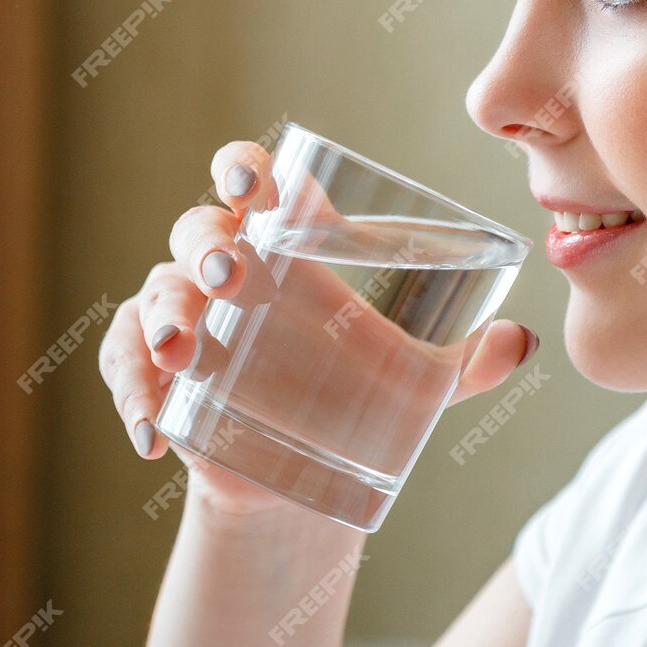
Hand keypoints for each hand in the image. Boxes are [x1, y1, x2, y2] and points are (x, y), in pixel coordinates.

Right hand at [98, 138, 540, 522]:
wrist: (301, 478)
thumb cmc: (355, 398)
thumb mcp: (416, 383)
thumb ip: (466, 363)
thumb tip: (521, 343)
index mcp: (287, 245)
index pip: (256, 180)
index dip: (247, 168)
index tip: (257, 183)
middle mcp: (228, 269)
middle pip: (197, 229)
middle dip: (206, 247)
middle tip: (230, 279)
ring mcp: (186, 320)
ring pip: (153, 292)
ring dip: (161, 317)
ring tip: (180, 354)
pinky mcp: (157, 375)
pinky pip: (125, 366)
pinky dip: (132, 394)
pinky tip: (155, 433)